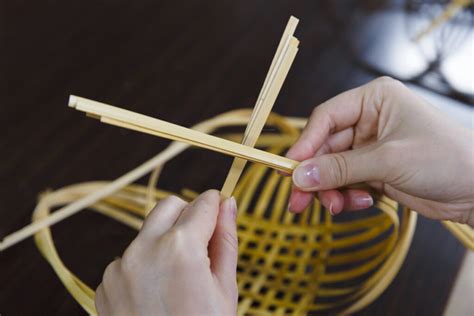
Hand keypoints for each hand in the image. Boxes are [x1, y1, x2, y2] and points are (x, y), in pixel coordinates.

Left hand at [95, 190, 237, 315]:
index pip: (202, 204)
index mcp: (180, 248)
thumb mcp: (225, 288)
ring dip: (165, 240)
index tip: (221, 207)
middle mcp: (144, 249)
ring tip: (178, 276)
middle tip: (202, 243)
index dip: (216, 203)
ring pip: (148, 231)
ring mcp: (120, 267)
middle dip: (188, 215)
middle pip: (170, 206)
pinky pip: (129, 257)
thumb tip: (228, 205)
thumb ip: (226, 239)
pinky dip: (145, 264)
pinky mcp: (106, 283)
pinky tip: (156, 292)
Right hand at [287, 77, 473, 225]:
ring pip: (332, 168)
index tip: (290, 169)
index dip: (305, 144)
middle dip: (314, 176)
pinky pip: (345, 182)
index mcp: (374, 100)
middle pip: (324, 147)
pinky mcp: (374, 170)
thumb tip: (299, 176)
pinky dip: (346, 196)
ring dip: (330, 190)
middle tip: (299, 201)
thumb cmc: (446, 158)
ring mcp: (370, 147)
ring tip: (337, 207)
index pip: (326, 118)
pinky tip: (362, 203)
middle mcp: (368, 120)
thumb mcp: (389, 160)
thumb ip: (340, 168)